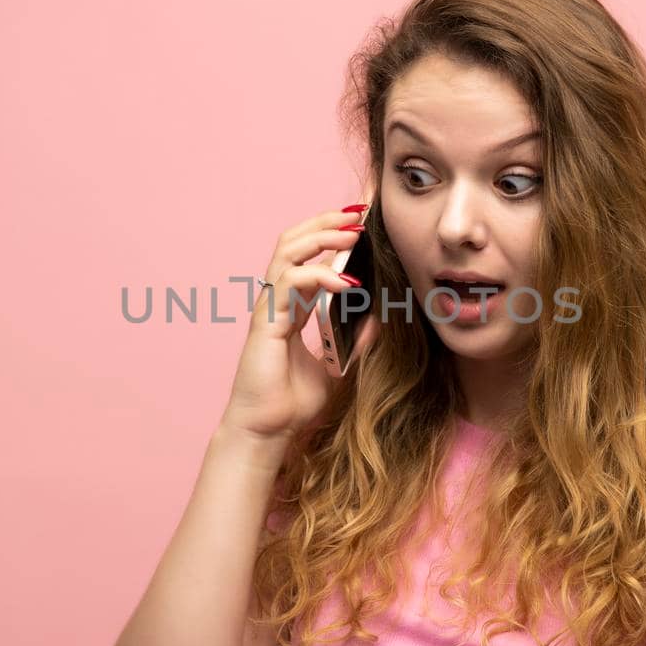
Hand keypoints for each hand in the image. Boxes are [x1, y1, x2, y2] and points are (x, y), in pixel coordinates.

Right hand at [219, 192, 380, 456]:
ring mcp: (268, 309)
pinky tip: (346, 282)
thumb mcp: (337, 368)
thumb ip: (354, 343)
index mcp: (291, 308)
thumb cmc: (293, 403)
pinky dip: (319, 276)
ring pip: (287, 252)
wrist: (267, 432)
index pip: (307, 255)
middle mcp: (277, 301)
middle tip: (359, 213)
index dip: (329, 234)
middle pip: (293, 242)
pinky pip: (290, 284)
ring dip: (321, 237)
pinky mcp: (266, 322)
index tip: (360, 221)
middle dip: (325, 222)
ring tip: (353, 233)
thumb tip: (379, 320)